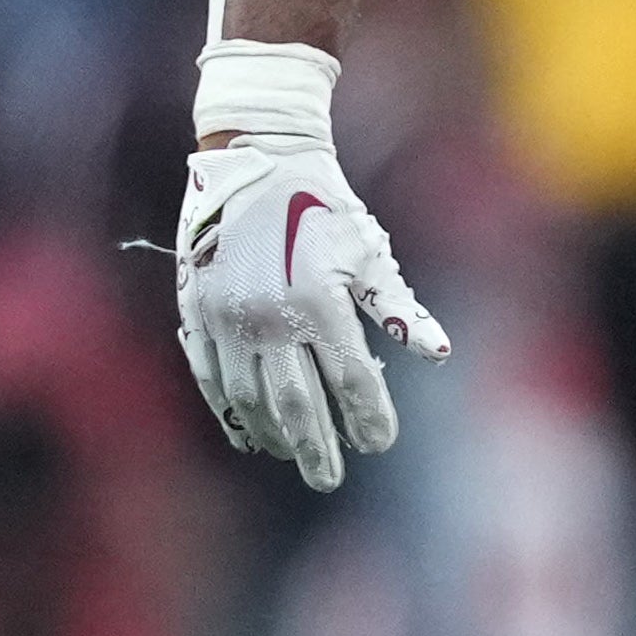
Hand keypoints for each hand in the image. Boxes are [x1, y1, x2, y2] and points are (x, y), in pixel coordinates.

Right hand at [176, 41, 448, 489]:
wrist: (254, 155)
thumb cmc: (323, 204)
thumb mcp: (369, 252)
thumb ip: (399, 309)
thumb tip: (439, 354)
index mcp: (320, 302)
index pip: (352, 380)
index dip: (369, 418)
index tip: (380, 443)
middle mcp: (270, 317)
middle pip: (298, 404)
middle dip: (317, 448)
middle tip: (329, 479)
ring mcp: (227, 317)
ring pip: (251, 397)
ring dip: (274, 434)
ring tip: (291, 456)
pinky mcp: (196, 310)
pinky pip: (211, 376)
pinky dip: (230, 411)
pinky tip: (248, 433)